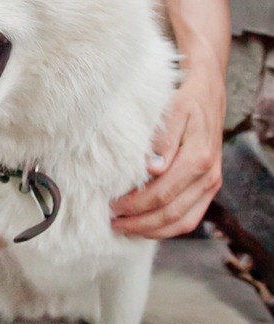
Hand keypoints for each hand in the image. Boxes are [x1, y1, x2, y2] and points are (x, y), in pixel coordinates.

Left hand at [111, 71, 223, 237]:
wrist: (207, 93)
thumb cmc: (184, 101)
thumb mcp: (173, 111)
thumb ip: (163, 140)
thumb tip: (153, 168)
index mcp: (198, 158)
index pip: (162, 194)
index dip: (135, 205)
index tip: (112, 206)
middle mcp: (208, 176)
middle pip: (171, 213)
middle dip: (140, 223)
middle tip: (113, 224)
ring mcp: (210, 185)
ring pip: (183, 222)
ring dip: (153, 230)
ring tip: (125, 229)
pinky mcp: (208, 188)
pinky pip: (191, 218)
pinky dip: (168, 228)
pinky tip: (146, 227)